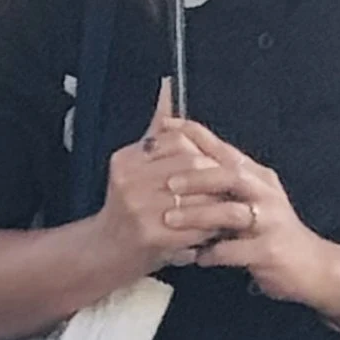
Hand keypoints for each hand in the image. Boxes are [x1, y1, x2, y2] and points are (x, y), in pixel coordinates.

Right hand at [95, 79, 259, 278]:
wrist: (106, 253)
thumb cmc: (128, 208)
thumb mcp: (137, 166)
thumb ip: (157, 131)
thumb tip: (169, 86)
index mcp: (126, 160)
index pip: (179, 142)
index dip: (205, 154)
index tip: (216, 167)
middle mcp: (129, 180)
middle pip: (192, 166)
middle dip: (217, 178)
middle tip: (233, 189)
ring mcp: (138, 208)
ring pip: (198, 196)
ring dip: (219, 205)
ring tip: (230, 210)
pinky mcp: (150, 235)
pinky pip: (195, 226)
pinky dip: (211, 229)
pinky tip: (216, 233)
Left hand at [159, 111, 339, 312]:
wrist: (312, 266)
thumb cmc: (270, 232)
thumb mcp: (249, 201)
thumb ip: (221, 183)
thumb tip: (180, 161)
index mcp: (257, 177)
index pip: (224, 150)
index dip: (195, 136)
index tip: (165, 127)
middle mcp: (266, 193)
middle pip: (231, 175)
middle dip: (196, 177)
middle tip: (167, 183)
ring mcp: (270, 222)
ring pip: (231, 212)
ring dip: (198, 215)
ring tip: (170, 220)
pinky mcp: (270, 250)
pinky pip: (236, 250)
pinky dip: (213, 253)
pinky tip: (196, 257)